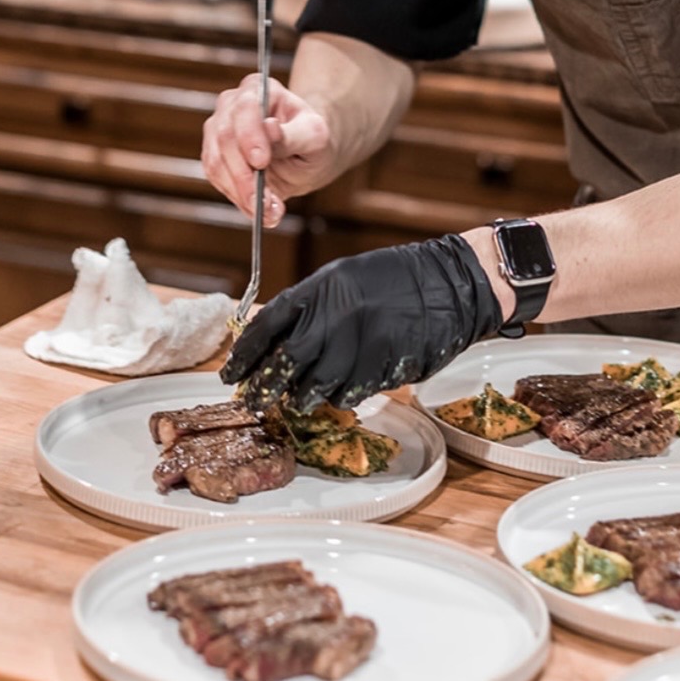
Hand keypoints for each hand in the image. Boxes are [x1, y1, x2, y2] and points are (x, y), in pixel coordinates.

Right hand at [201, 75, 333, 224]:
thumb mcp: (314, 136)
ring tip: (268, 212)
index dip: (249, 135)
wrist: (304, 153)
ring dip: (240, 192)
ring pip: (215, 162)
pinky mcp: (214, 156)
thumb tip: (269, 128)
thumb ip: (292, 134)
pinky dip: (236, 197)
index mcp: (259, 89)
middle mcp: (232, 105)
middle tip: (265, 203)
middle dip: (244, 175)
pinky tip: (258, 209)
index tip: (261, 162)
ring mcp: (218, 130)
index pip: (246, 107)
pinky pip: (216, 178)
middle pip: (225, 137)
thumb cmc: (311, 138)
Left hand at [220, 235, 501, 410]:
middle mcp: (336, 315)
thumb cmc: (393, 280)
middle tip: (255, 401)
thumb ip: (309, 307)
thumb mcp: (343, 279)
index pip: (268, 324)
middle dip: (265, 387)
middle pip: (286, 362)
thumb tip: (272, 338)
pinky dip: (338, 397)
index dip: (245, 353)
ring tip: (299, 398)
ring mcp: (361, 343)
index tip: (230, 374)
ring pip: (316, 386)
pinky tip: (338, 392)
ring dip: (303, 397)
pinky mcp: (383, 367)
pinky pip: (349, 394)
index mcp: (322, 288)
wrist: (449, 285)